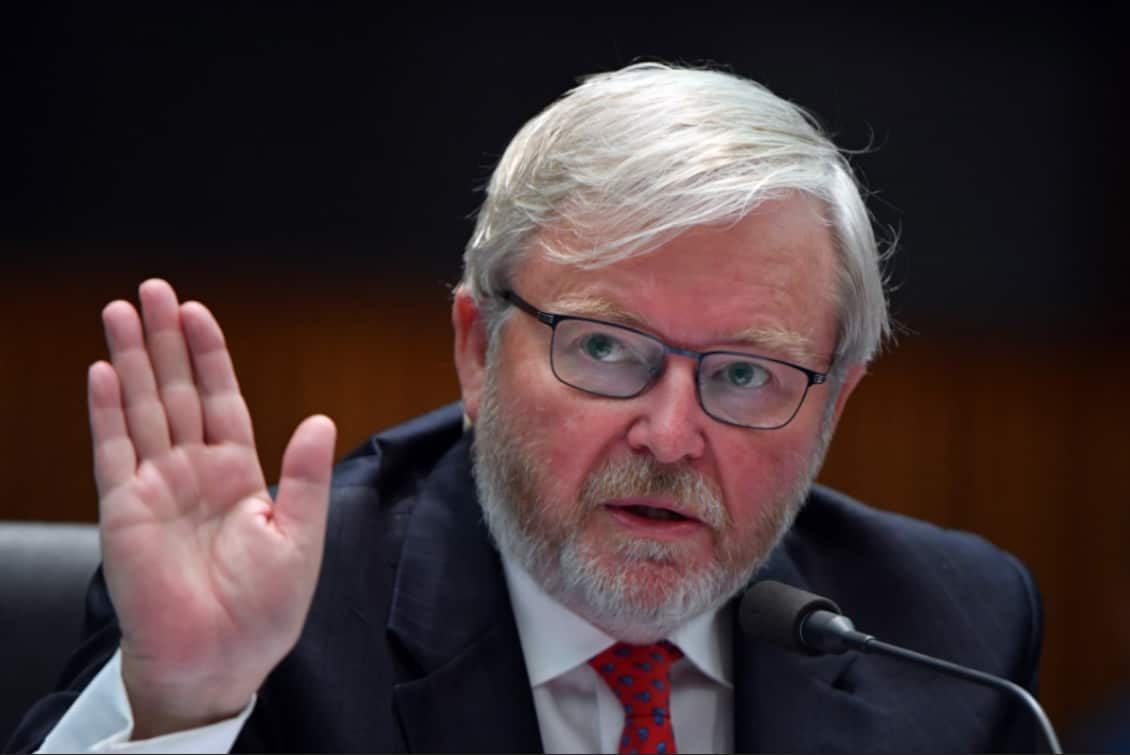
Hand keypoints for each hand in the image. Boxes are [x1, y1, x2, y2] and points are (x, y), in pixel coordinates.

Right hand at [88, 279, 335, 737]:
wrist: (219, 661)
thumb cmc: (263, 609)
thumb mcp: (299, 536)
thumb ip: (304, 476)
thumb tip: (319, 419)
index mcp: (239, 474)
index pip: (222, 400)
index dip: (210, 356)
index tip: (199, 313)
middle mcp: (194, 472)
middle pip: (177, 391)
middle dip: (164, 341)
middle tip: (153, 290)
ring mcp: (156, 487)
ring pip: (141, 409)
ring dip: (130, 360)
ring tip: (120, 311)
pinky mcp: (123, 509)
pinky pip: (113, 451)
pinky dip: (106, 411)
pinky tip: (102, 372)